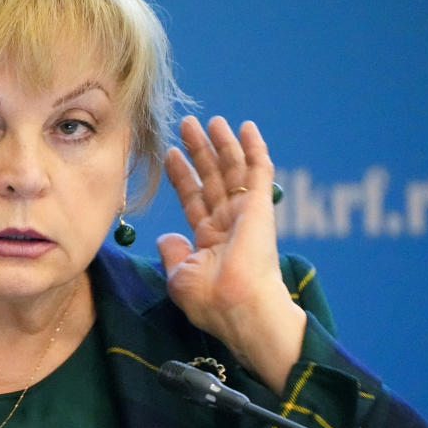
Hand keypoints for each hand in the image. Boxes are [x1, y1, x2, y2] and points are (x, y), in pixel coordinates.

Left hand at [156, 116, 305, 393]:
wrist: (237, 307)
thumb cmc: (209, 300)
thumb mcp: (180, 277)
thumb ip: (173, 253)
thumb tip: (167, 238)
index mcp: (210, 241)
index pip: (194, 199)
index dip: (181, 175)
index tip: (169, 154)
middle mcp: (229, 224)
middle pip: (211, 178)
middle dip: (199, 151)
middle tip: (186, 124)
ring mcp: (246, 214)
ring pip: (233, 169)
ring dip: (222, 143)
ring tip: (210, 120)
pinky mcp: (261, 206)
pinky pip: (259, 172)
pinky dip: (254, 149)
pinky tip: (246, 128)